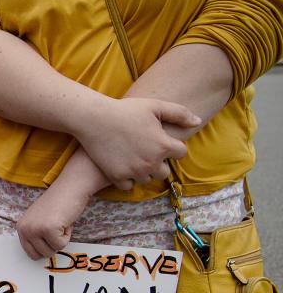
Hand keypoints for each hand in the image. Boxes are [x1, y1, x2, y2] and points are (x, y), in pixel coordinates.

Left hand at [16, 181, 90, 259]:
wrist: (70, 187)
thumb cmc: (58, 203)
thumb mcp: (39, 220)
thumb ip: (36, 236)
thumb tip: (39, 256)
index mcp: (21, 227)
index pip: (30, 253)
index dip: (44, 248)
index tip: (50, 237)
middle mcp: (25, 229)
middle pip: (41, 255)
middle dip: (53, 244)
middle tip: (57, 226)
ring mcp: (35, 229)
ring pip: (51, 251)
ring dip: (61, 239)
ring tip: (60, 222)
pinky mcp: (48, 229)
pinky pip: (61, 245)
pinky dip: (67, 235)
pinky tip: (65, 221)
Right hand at [74, 97, 201, 190]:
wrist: (94, 120)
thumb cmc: (126, 110)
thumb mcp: (155, 106)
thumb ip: (180, 114)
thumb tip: (198, 122)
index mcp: (163, 145)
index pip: (181, 153)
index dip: (173, 147)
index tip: (162, 142)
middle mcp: (151, 162)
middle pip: (164, 172)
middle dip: (159, 163)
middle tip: (146, 151)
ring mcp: (134, 171)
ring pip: (146, 179)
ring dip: (143, 172)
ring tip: (134, 158)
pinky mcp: (117, 176)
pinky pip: (128, 186)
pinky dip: (127, 179)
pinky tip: (123, 167)